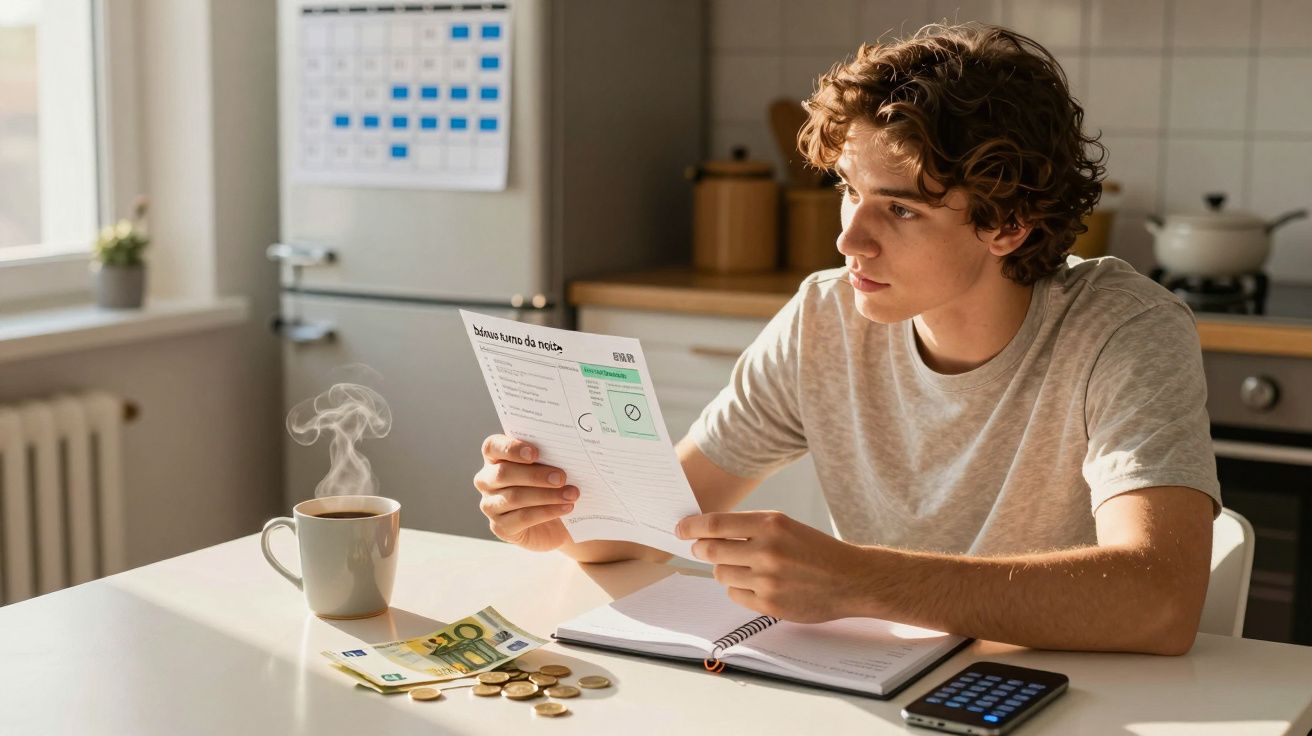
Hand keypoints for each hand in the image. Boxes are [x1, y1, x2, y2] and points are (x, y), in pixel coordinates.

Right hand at [473, 434, 578, 551]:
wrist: (555, 522)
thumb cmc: (549, 485)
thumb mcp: (547, 467)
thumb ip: (547, 457)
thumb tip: (563, 452)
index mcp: (494, 458)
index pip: (492, 447)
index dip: (510, 448)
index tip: (535, 453)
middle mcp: (486, 481)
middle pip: (503, 474)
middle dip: (535, 475)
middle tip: (561, 477)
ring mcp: (490, 506)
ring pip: (514, 497)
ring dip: (547, 495)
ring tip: (571, 494)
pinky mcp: (500, 527)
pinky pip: (523, 518)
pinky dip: (547, 511)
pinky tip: (565, 507)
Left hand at [675, 510, 868, 622]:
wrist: (851, 579)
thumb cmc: (816, 550)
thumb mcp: (785, 526)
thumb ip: (750, 528)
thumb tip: (707, 532)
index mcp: (771, 524)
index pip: (716, 524)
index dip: (691, 527)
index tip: (680, 529)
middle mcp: (767, 550)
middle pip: (711, 550)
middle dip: (700, 549)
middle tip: (700, 548)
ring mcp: (768, 580)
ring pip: (721, 575)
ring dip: (724, 570)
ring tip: (742, 567)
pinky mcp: (770, 604)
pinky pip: (735, 595)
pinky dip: (738, 589)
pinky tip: (754, 584)